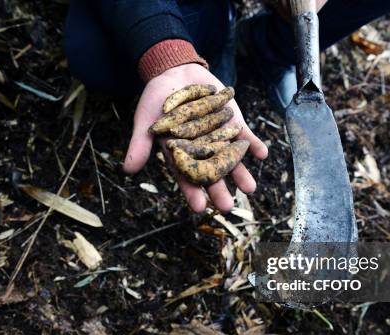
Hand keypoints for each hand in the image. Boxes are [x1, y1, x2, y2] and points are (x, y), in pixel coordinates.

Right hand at [123, 63, 267, 212]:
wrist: (175, 72)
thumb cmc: (156, 98)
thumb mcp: (146, 119)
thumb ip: (141, 143)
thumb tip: (127, 170)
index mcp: (180, 153)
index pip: (186, 176)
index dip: (192, 192)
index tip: (199, 207)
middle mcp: (201, 149)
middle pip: (211, 173)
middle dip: (219, 189)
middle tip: (227, 206)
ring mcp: (218, 136)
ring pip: (230, 159)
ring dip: (241, 172)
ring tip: (250, 188)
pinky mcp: (231, 121)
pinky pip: (244, 135)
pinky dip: (252, 143)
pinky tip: (262, 153)